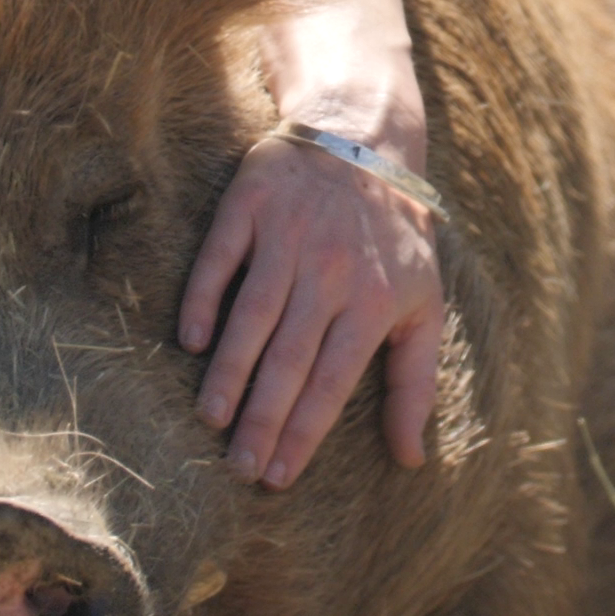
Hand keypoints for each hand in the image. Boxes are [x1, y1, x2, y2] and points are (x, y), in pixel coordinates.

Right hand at [179, 132, 444, 487]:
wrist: (363, 138)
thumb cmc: (394, 239)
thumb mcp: (424, 305)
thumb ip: (416, 382)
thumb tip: (412, 458)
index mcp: (375, 302)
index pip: (333, 383)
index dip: (303, 433)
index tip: (277, 477)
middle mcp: (331, 273)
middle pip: (291, 359)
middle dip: (263, 418)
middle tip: (239, 467)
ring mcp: (288, 238)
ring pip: (253, 315)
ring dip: (231, 370)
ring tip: (211, 417)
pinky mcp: (251, 206)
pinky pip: (221, 258)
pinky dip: (204, 298)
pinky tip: (190, 341)